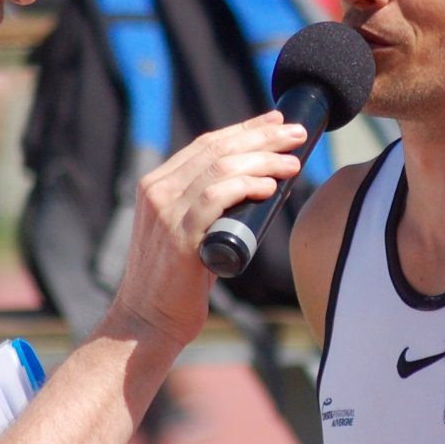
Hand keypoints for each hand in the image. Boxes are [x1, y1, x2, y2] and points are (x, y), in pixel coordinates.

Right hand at [110, 111, 306, 344]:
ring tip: (293, 162)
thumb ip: (208, 209)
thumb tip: (257, 189)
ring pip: (220, 169)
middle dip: (262, 137)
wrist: (146, 321)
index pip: (207, 144)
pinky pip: (215, 199)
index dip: (246, 129)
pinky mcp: (177, 237)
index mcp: (157, 184)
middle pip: (218, 149)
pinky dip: (245, 187)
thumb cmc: (176, 283)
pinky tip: (270, 186)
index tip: (277, 122)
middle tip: (298, 134)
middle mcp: (157, 191)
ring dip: (263, 161)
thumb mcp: (188, 233)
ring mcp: (165, 212)